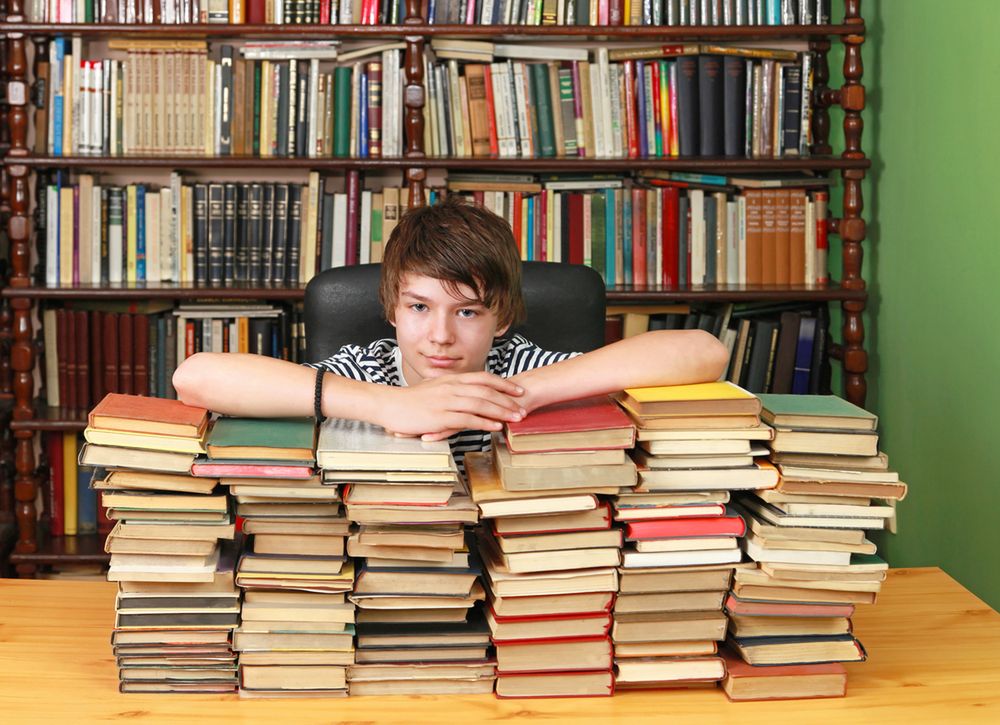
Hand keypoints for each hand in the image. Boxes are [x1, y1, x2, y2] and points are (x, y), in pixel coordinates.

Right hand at [374, 372, 525, 439]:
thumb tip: (465, 391)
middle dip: (508, 400)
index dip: (503, 384)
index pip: (484, 378)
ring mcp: (447, 401)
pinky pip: (468, 418)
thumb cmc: (410, 400)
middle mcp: (452, 387)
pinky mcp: (441, 416)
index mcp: (452, 380)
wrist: (389, 405)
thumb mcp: (433, 387)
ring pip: (481, 404)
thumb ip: (450, 388)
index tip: (518, 390)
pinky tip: (496, 427)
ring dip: (502, 411)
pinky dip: (484, 422)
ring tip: (516, 419)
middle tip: (524, 408)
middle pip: (487, 391)